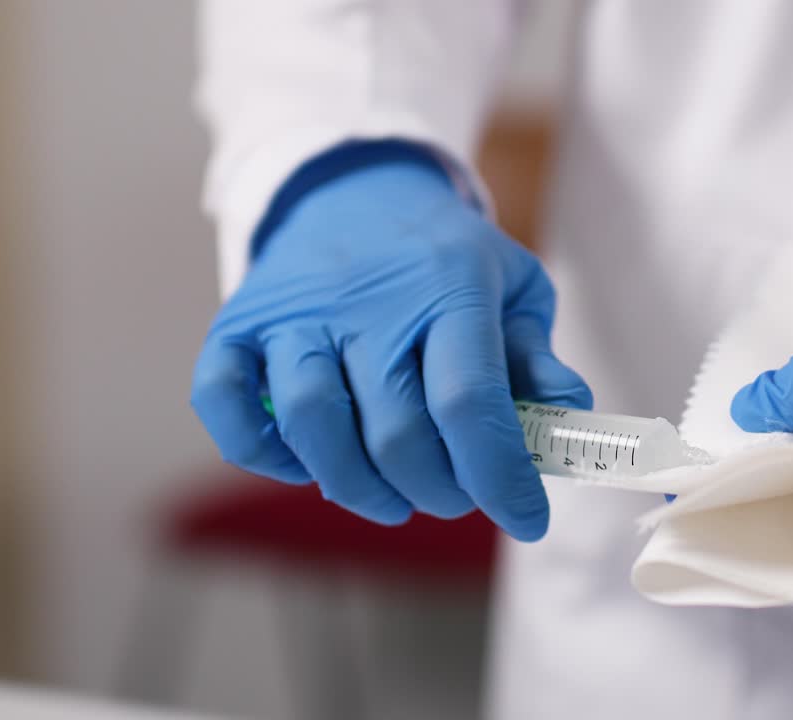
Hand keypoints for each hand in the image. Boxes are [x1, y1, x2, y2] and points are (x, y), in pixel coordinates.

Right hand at [191, 142, 590, 539]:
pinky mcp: (237, 326)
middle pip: (394, 433)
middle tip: (458, 494)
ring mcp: (293, 313)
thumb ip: (538, 357)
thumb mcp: (513, 287)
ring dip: (361, 489)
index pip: (469, 401)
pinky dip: (264, 454)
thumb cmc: (446, 258)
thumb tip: (567, 417)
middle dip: (439, 491)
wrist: (355, 190)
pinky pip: (224, 403)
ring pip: (313, 425)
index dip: (499, 476)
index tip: (527, 520)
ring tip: (396, 496)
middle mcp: (365, 301)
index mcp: (448, 287)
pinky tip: (308, 463)